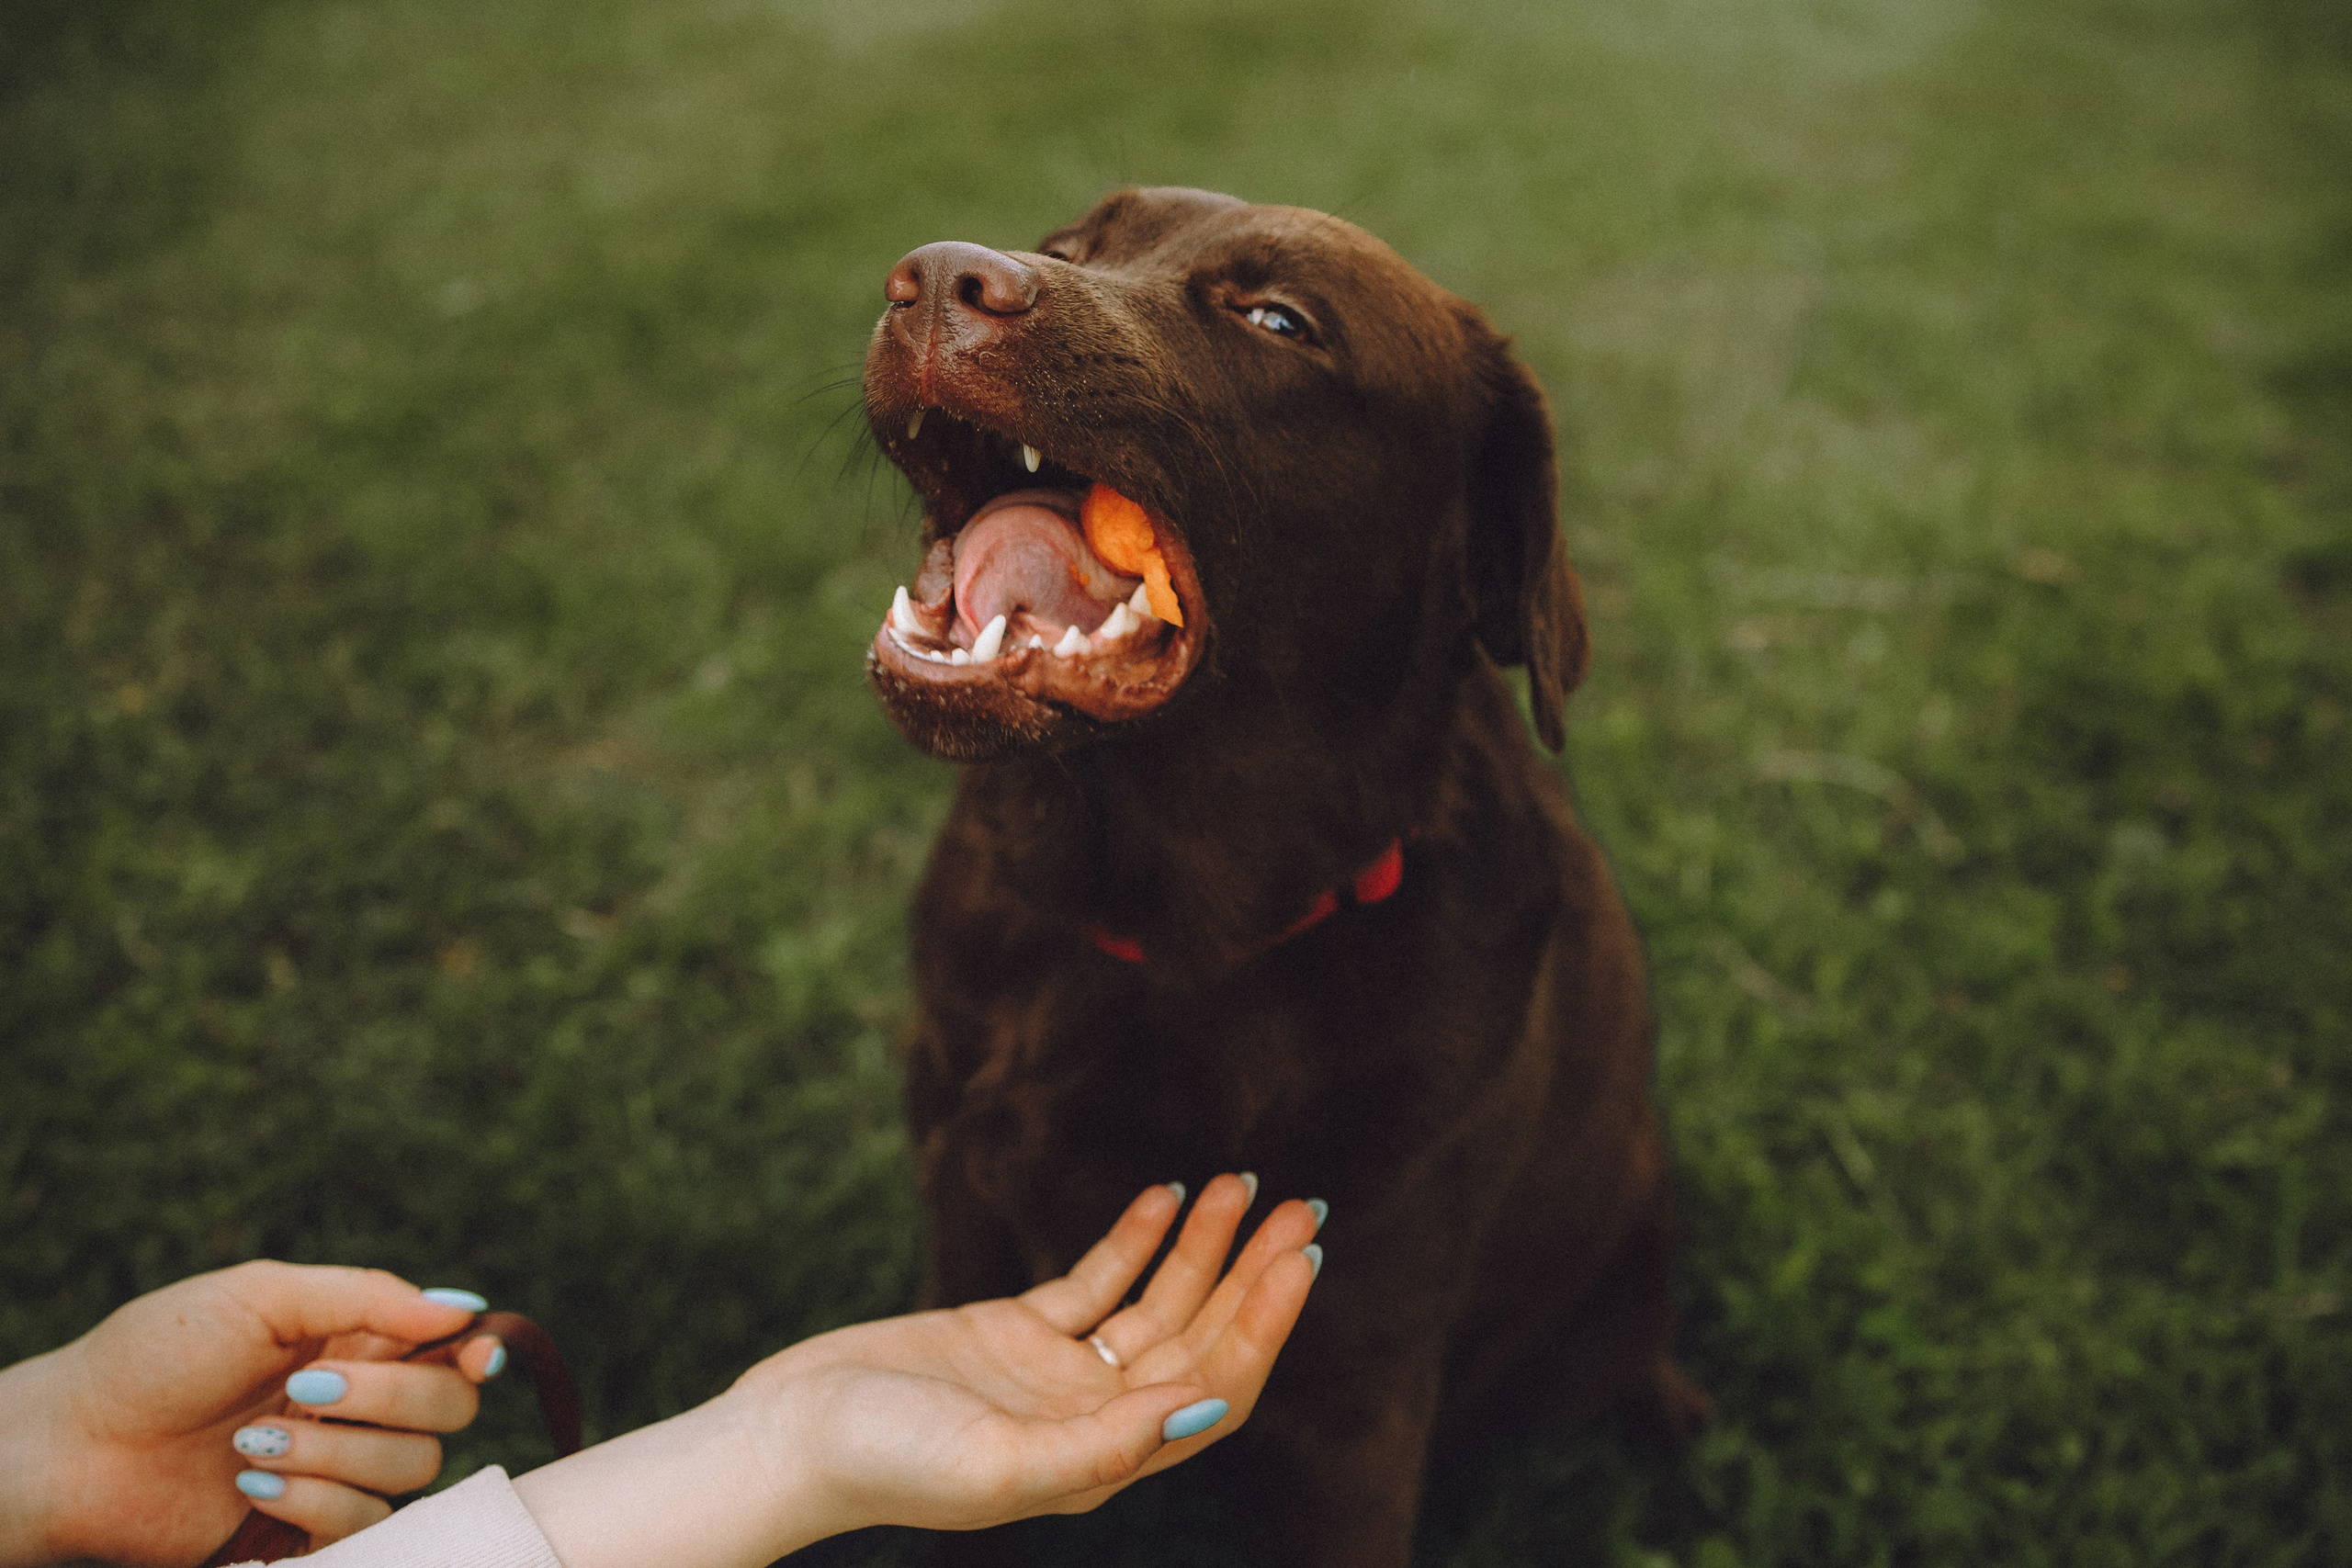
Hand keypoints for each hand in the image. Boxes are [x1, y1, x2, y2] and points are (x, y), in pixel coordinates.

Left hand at [0, 1261, 504, 1566]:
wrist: (76, 1447)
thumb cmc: (155, 1355)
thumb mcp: (261, 1296)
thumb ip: (368, 1296)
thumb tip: (466, 1307)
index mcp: (356, 1340)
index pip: (455, 1347)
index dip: (479, 1352)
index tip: (473, 1355)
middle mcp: (360, 1404)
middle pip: (450, 1408)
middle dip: (389, 1398)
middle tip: (306, 1389)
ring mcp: (337, 1470)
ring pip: (413, 1469)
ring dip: (337, 1454)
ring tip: (254, 1445)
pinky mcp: (310, 1530)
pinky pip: (368, 1524)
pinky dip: (315, 1503)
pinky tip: (251, 1487)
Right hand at [513, 1175, 1322, 1567]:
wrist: (787, 1435)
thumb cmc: (884, 1461)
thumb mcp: (999, 1463)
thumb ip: (1106, 1445)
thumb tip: (1210, 1408)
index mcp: (1103, 1463)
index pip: (1215, 1389)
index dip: (1262, 1327)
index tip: (1298, 1261)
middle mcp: (1093, 1421)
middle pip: (1197, 1340)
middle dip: (1251, 1275)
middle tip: (1302, 1208)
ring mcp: (1055, 1376)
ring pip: (1154, 1303)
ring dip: (1201, 1248)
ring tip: (1243, 1184)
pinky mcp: (1012, 1333)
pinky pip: (1094, 1281)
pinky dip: (1132, 1238)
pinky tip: (1166, 1192)